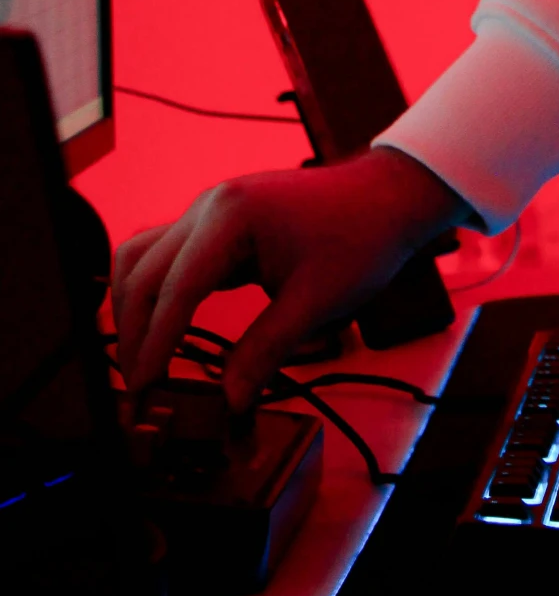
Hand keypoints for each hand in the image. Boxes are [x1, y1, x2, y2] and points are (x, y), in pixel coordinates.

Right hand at [111, 147, 471, 409]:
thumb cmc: (360, 237)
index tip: (144, 387)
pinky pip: (169, 256)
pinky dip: (157, 292)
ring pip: (145, 257)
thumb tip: (232, 399)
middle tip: (138, 387)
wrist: (388, 197)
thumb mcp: (317, 301)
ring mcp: (211, 210)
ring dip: (136, 308)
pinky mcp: (219, 222)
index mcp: (231, 215)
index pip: (175, 287)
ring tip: (142, 361)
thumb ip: (266, 350)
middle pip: (143, 271)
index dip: (155, 343)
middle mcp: (210, 205)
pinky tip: (162, 330)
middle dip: (134, 331)